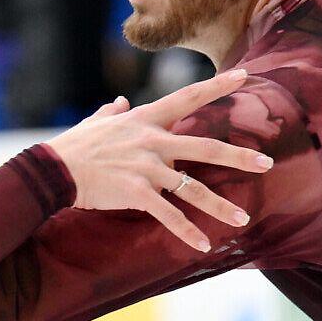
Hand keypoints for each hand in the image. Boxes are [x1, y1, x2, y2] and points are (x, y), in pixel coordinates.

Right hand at [47, 69, 269, 251]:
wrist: (54, 169)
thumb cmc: (75, 145)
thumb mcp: (97, 122)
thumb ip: (113, 112)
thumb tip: (121, 102)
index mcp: (146, 119)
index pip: (188, 97)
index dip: (218, 86)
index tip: (245, 75)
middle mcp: (152, 140)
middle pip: (205, 146)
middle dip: (239, 156)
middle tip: (267, 163)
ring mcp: (146, 167)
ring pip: (192, 188)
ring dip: (219, 205)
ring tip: (242, 219)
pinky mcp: (137, 192)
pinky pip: (168, 214)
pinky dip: (186, 231)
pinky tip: (202, 245)